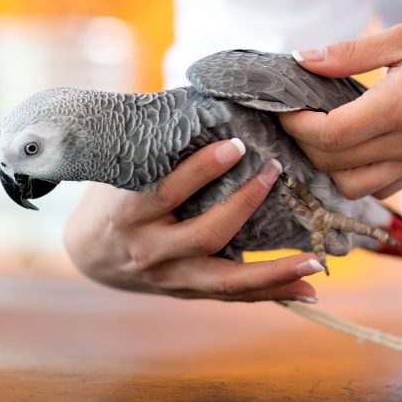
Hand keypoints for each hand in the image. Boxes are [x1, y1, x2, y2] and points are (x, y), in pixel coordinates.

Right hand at [63, 138, 321, 302]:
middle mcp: (149, 251)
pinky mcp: (187, 293)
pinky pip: (233, 297)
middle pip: (205, 235)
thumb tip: (208, 104)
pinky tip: (308, 290)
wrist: (87, 256)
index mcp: (127, 214)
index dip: (202, 169)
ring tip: (315, 262)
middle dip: (244, 204)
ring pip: (226, 280)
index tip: (236, 145)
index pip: (168, 190)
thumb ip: (158, 150)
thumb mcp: (119, 172)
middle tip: (275, 172)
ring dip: (274, 272)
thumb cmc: (109, 198)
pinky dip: (272, 294)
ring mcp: (170, 278)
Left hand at [280, 16, 401, 199]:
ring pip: (352, 188)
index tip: (282, 104)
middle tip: (294, 113)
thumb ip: (349, 53)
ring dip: (327, 166)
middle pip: (334, 164)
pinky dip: (353, 175)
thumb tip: (300, 60)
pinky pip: (379, 188)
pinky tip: (349, 144)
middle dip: (303, 143)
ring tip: (320, 131)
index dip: (296, 124)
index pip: (332, 134)